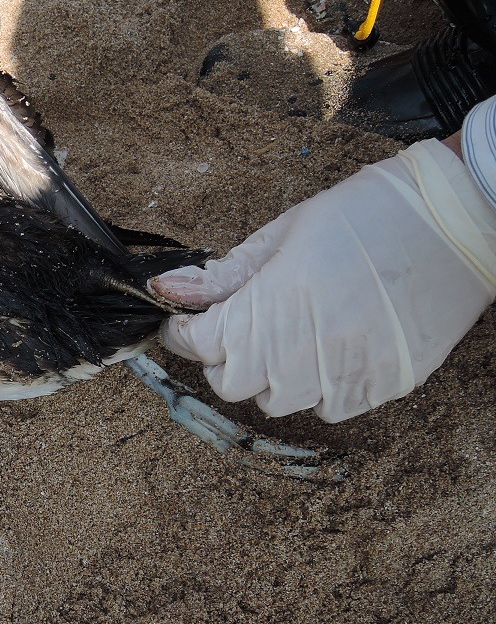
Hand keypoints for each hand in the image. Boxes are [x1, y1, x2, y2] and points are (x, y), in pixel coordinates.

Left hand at [150, 138, 495, 422]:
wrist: (457, 223)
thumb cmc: (367, 216)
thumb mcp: (284, 233)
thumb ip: (224, 274)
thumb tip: (167, 289)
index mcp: (270, 306)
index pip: (198, 344)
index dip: (184, 331)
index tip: (187, 320)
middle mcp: (302, 352)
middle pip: (230, 382)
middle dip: (224, 356)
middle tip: (241, 322)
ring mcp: (343, 377)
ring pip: (275, 400)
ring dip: (269, 374)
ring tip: (292, 332)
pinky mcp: (378, 389)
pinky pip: (325, 407)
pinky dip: (315, 386)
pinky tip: (330, 348)